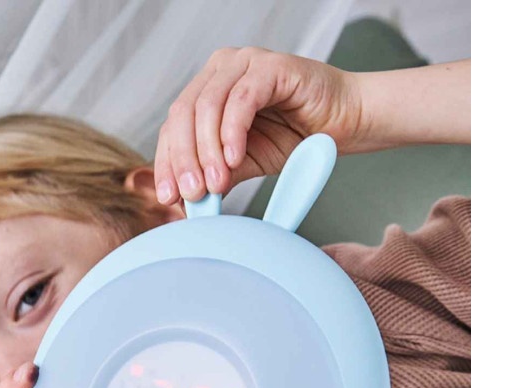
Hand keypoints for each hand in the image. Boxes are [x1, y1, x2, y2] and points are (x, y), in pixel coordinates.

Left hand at [154, 47, 361, 203]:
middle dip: (183, 159)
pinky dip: (233, 132)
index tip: (168, 196)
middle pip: (183, 114)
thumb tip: (186, 201)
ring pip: (208, 106)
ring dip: (207, 151)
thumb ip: (215, 175)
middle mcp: (220, 70)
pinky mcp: (271, 66)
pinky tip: (233, 159)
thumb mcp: (244, 163)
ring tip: (215, 184)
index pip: (173, 126)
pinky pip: (242, 99)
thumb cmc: (295, 136)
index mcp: (206, 90)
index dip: (167, 162)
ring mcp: (244, 63)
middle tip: (191, 195)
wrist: (344, 123)